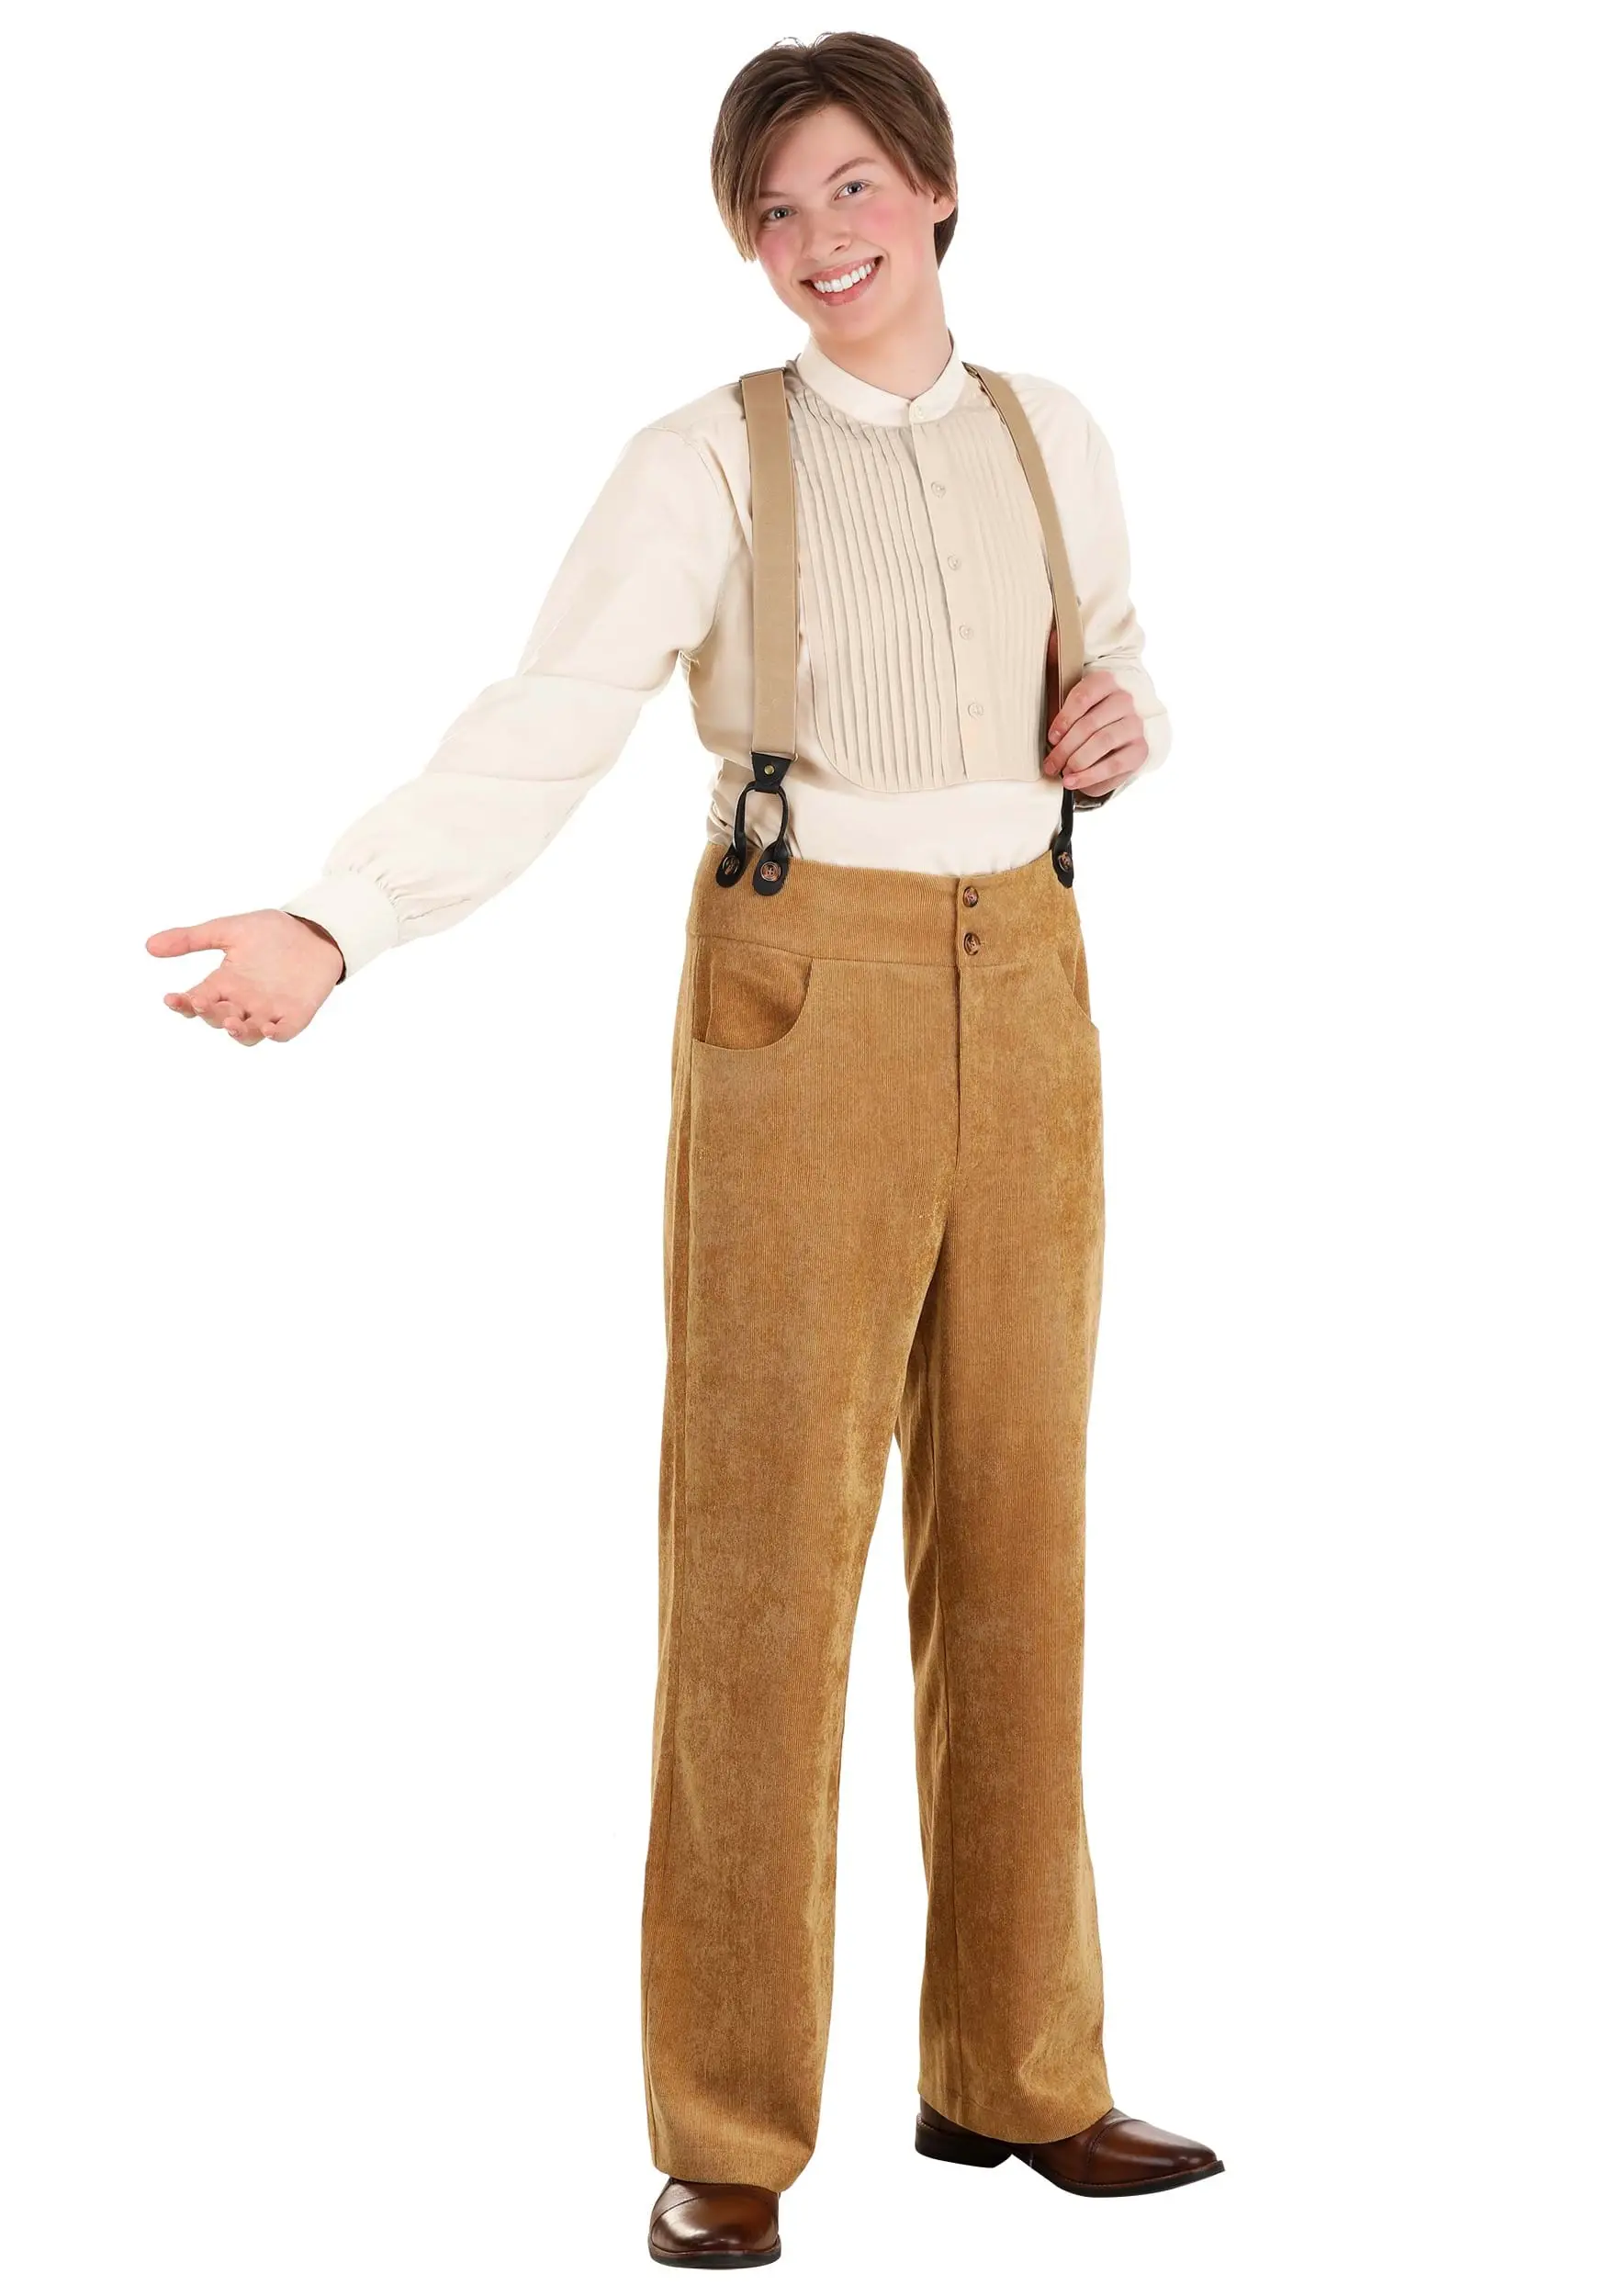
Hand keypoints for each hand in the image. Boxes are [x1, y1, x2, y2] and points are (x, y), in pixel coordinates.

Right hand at [146, 909, 345, 1043]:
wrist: (316, 930)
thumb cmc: (272, 931)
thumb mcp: (229, 930)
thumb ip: (192, 939)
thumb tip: (149, 946)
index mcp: (225, 983)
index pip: (196, 1000)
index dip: (182, 1004)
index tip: (171, 998)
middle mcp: (243, 1001)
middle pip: (218, 1018)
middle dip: (208, 1015)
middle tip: (201, 1004)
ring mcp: (269, 1010)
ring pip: (247, 1034)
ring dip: (237, 1032)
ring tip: (230, 1023)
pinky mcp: (295, 1014)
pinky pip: (284, 1033)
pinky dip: (276, 1035)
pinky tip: (269, 1029)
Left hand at [1042, 641, 1147, 801]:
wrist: (1119, 732)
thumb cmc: (1084, 712)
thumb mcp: (1068, 689)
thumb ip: (1058, 664)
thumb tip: (1050, 635)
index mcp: (1106, 682)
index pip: (1083, 696)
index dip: (1064, 718)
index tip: (1050, 736)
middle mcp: (1124, 701)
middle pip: (1090, 725)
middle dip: (1064, 748)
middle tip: (1049, 764)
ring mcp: (1135, 726)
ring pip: (1101, 744)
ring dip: (1077, 761)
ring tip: (1061, 774)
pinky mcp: (1139, 750)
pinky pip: (1113, 765)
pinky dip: (1091, 776)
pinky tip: (1074, 781)